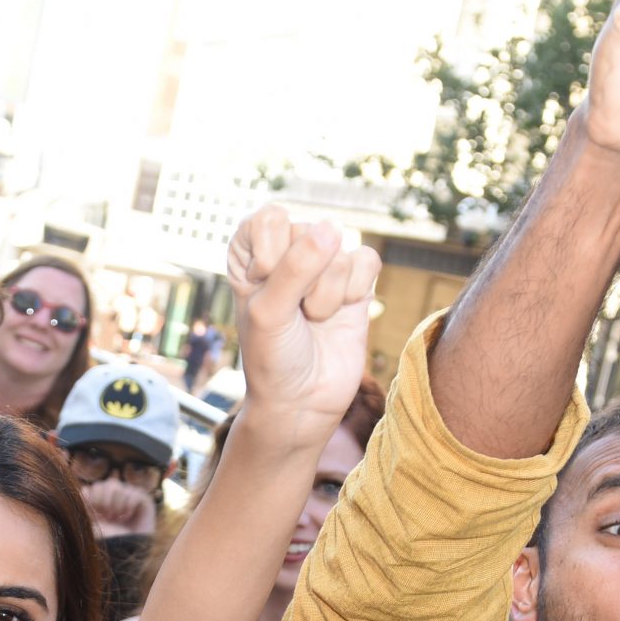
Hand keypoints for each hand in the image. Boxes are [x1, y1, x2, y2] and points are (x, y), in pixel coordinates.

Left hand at [82, 479, 156, 539]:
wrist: (128, 551)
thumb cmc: (108, 540)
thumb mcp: (90, 522)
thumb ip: (85, 503)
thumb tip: (84, 489)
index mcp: (97, 502)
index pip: (88, 489)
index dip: (91, 502)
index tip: (96, 517)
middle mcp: (112, 497)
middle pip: (100, 485)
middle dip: (102, 503)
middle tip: (109, 518)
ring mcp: (127, 495)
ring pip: (114, 485)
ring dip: (115, 505)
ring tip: (119, 518)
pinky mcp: (142, 498)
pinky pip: (131, 492)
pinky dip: (129, 505)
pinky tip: (129, 516)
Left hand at [223, 205, 378, 433]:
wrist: (302, 401)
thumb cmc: (272, 357)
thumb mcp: (269, 312)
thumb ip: (294, 268)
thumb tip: (332, 229)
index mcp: (252, 251)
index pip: (270, 218)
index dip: (271, 255)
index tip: (263, 289)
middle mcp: (288, 250)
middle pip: (309, 232)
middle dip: (304, 281)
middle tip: (293, 313)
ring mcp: (325, 264)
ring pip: (340, 250)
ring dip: (327, 296)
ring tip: (313, 320)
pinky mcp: (357, 281)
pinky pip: (367, 260)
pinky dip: (354, 291)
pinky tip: (341, 313)